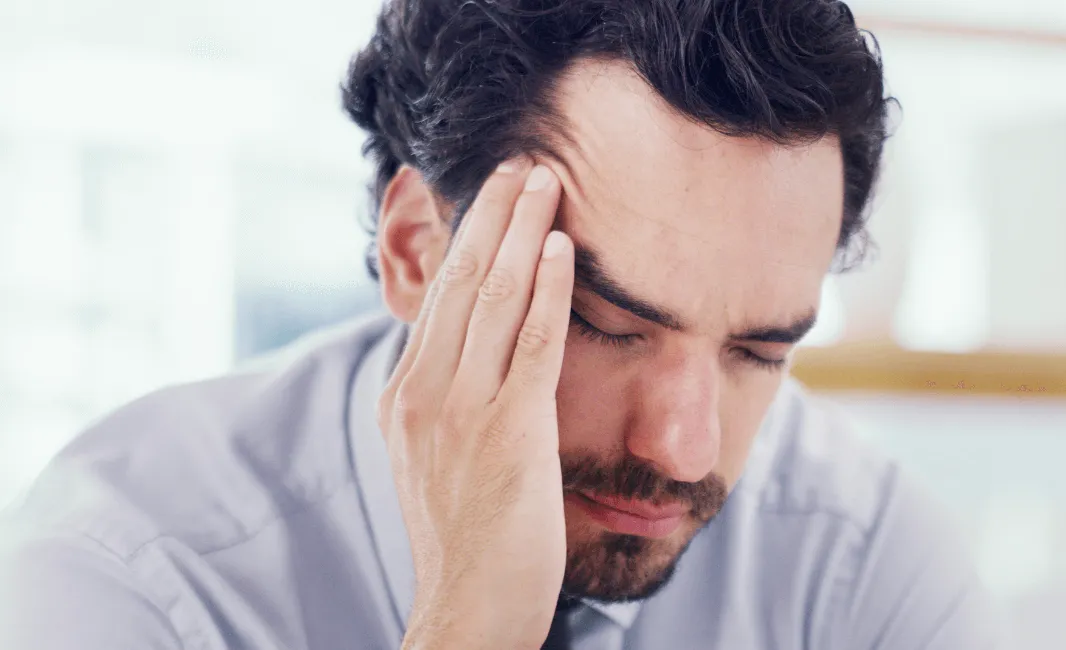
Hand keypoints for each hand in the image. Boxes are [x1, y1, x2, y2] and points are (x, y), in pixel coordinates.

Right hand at [378, 159, 572, 649]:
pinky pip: (533, 344)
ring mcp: (462, 410)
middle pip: (461, 281)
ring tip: (545, 180)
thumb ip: (447, 400)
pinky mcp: (508, 432)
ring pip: (493, 298)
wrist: (469, 607)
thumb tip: (472, 354)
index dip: (469, 239)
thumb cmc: (466, 538)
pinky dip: (549, 290)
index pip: (439, 298)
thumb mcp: (437, 456)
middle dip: (493, 214)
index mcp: (404, 396)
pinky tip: (563, 249)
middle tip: (522, 162)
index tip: (495, 195)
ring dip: (522, 230)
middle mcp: (423, 393)